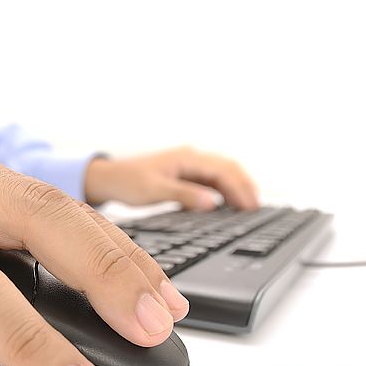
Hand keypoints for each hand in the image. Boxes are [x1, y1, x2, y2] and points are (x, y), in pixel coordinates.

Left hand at [84, 146, 258, 208]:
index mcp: (186, 157)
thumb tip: (212, 204)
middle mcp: (190, 157)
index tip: (250, 207)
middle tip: (257, 208)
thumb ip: (184, 196)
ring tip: (249, 207)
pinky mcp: (183, 174)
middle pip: (228, 169)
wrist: (108, 178)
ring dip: (236, 188)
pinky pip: (211, 180)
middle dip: (244, 187)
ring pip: (221, 173)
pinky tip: (228, 204)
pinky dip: (224, 190)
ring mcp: (188, 165)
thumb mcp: (154, 191)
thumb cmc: (127, 182)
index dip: (239, 189)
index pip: (223, 171)